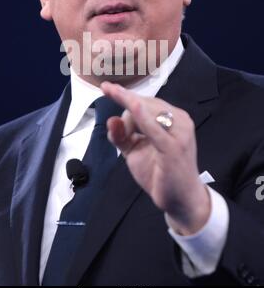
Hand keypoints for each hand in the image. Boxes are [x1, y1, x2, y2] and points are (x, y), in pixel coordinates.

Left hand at [101, 81, 210, 234]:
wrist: (181, 200)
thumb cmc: (160, 173)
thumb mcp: (135, 152)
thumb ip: (121, 135)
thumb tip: (110, 120)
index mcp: (172, 117)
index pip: (144, 101)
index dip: (124, 95)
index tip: (105, 87)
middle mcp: (179, 119)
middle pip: (143, 104)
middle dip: (127, 118)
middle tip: (128, 140)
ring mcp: (179, 131)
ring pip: (145, 112)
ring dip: (129, 124)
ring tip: (134, 144)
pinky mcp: (174, 146)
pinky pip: (155, 128)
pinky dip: (143, 116)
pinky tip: (134, 106)